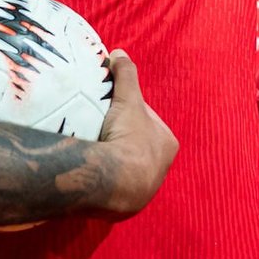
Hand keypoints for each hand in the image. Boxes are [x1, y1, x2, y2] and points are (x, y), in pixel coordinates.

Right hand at [95, 50, 177, 215]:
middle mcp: (160, 168)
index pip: (145, 120)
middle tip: (97, 127)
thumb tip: (119, 53)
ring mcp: (143, 188)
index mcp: (167, 143)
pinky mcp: (126, 204)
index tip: (109, 107)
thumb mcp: (128, 100)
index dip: (127, 110)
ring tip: (92, 147)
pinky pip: (113, 184)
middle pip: (136, 143)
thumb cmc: (128, 137)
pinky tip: (92, 168)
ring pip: (125, 165)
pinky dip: (104, 176)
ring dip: (111, 158)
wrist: (115, 182)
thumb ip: (126, 75)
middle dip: (120, 136)